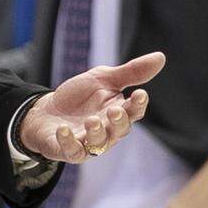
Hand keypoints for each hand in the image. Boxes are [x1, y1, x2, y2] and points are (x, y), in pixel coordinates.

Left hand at [19, 52, 164, 162]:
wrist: (46, 111)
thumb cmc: (80, 96)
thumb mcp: (102, 79)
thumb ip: (130, 72)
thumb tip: (161, 57)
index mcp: (118, 112)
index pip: (133, 111)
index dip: (138, 105)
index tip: (140, 94)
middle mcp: (107, 131)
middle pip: (119, 130)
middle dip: (118, 122)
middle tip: (114, 110)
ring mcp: (87, 143)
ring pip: (98, 144)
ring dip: (96, 133)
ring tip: (91, 120)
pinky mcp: (67, 150)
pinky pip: (71, 150)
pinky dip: (68, 141)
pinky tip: (63, 129)